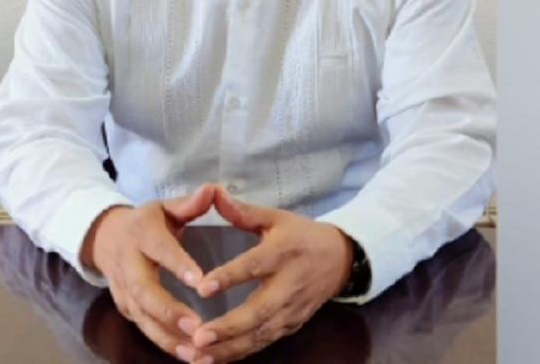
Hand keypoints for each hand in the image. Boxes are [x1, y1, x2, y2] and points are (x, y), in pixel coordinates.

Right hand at [82, 183, 217, 362]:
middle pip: (145, 291)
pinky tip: (191, 357)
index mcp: (142, 234)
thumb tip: (215, 189)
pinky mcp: (126, 308)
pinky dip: (166, 345)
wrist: (104, 237)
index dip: (178, 265)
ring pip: (143, 317)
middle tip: (198, 328)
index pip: (160, 250)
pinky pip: (145, 330)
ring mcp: (124, 290)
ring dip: (169, 337)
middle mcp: (129, 264)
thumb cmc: (147, 222)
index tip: (201, 282)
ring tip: (197, 352)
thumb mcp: (165, 207)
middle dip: (170, 312)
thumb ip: (190, 203)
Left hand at [189, 186, 353, 362]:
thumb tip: (214, 192)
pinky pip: (265, 343)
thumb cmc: (301, 235)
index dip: (229, 277)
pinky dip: (240, 353)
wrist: (341, 259)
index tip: (203, 287)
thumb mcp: (275, 217)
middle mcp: (288, 284)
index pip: (254, 266)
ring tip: (200, 356)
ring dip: (230, 348)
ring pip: (261, 334)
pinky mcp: (292, 326)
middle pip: (258, 311)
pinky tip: (215, 360)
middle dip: (228, 327)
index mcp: (282, 252)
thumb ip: (243, 211)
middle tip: (198, 337)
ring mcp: (291, 310)